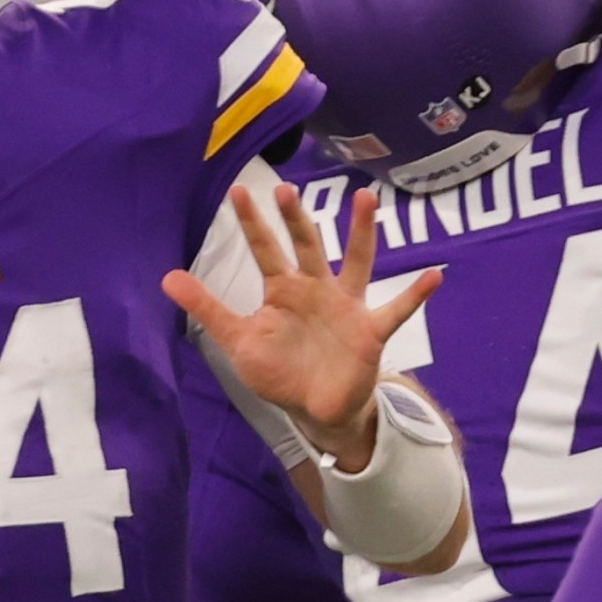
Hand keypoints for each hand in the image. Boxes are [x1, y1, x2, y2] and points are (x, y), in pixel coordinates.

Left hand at [165, 183, 441, 468]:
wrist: (317, 411)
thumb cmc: (281, 371)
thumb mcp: (238, 341)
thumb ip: (208, 308)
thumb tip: (166, 278)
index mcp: (284, 290)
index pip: (265, 249)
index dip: (252, 223)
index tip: (237, 191)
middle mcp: (317, 289)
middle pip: (307, 247)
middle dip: (297, 220)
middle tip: (287, 190)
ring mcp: (347, 307)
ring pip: (357, 262)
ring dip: (361, 233)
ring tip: (366, 199)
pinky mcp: (370, 332)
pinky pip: (396, 310)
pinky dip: (415, 294)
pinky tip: (434, 276)